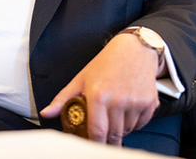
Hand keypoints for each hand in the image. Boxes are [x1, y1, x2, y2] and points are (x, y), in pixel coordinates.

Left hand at [40, 33, 160, 145]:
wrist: (135, 48)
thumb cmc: (107, 62)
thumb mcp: (82, 78)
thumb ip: (63, 98)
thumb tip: (46, 113)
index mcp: (99, 95)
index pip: (97, 132)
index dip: (95, 144)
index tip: (94, 147)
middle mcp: (118, 100)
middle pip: (113, 135)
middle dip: (108, 140)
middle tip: (105, 137)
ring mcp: (135, 102)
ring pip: (127, 130)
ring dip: (121, 128)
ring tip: (117, 113)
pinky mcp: (149, 102)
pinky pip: (141, 124)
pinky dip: (134, 122)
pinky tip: (129, 109)